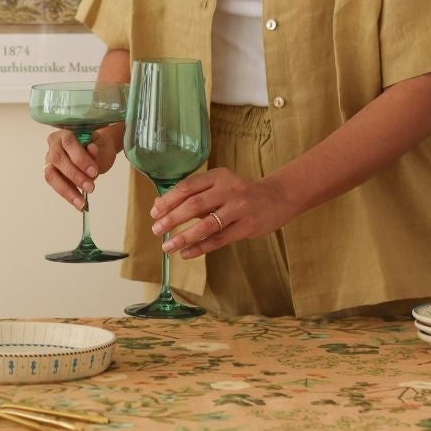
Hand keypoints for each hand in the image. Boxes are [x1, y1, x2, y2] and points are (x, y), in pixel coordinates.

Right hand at [43, 122, 122, 211]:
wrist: (96, 149)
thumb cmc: (98, 145)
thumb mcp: (102, 146)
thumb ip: (97, 151)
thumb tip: (92, 150)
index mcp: (65, 132)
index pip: (69, 143)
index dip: (80, 158)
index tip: (94, 171)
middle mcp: (54, 144)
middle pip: (58, 160)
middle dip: (74, 176)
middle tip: (91, 187)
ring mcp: (50, 159)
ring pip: (52, 175)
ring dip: (67, 190)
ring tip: (82, 203)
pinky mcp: (51, 173)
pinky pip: (56, 185)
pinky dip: (68, 196)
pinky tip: (80, 205)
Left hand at [151, 167, 292, 257]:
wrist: (276, 199)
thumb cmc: (239, 194)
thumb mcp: (217, 187)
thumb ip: (192, 195)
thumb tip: (159, 205)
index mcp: (218, 176)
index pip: (187, 187)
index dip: (168, 200)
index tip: (154, 213)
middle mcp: (228, 189)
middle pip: (194, 204)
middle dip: (172, 218)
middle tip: (156, 230)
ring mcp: (239, 208)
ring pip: (206, 224)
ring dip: (184, 237)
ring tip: (167, 247)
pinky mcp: (247, 226)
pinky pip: (219, 239)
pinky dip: (200, 247)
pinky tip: (186, 254)